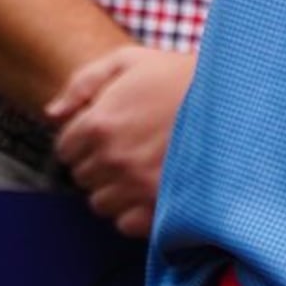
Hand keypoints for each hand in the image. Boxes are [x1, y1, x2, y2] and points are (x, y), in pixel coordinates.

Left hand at [43, 43, 193, 237]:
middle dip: (98, 164)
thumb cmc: (179, 76)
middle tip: (127, 147)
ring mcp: (136, 188)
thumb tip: (52, 115)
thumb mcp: (129, 61)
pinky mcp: (159, 209)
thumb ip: (83, 83)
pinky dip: (135, 211)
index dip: (82, 140)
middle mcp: (112, 160)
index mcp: (98, 123)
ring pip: (101, 204)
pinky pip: (126, 224)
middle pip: (82, 178)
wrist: (233, 101)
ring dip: (114, 189)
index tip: (105, 133)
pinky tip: (153, 187)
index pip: (65, 150)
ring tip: (140, 168)